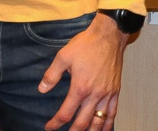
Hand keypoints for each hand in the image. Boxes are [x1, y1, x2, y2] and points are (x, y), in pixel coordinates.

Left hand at [38, 14, 128, 130]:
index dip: (56, 123)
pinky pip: (112, 113)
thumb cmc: (86, 45)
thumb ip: (52, 75)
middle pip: (83, 122)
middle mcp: (94, 94)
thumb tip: (42, 89)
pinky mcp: (115, 91)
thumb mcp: (63, 56)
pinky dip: (107, 124)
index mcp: (80, 87)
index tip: (49, 127)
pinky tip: (103, 128)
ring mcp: (107, 94)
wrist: (108, 37)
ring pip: (99, 121)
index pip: (66, 112)